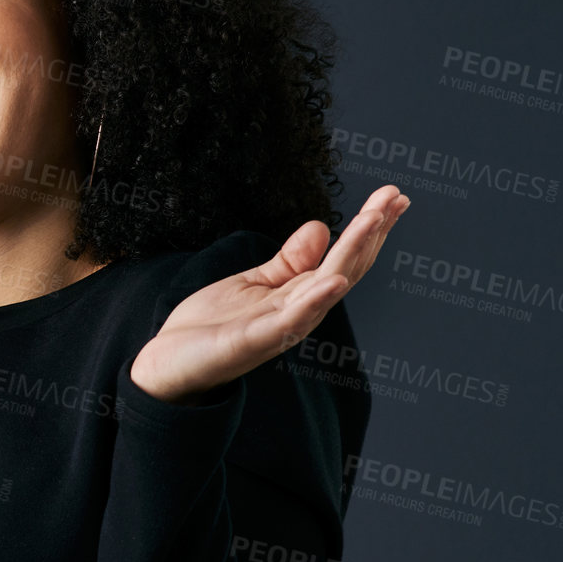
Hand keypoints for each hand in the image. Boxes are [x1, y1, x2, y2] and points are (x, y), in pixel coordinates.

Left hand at [128, 185, 409, 403]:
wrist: (168, 365)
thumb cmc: (211, 328)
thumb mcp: (254, 283)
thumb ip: (289, 262)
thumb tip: (321, 227)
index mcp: (299, 297)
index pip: (344, 258)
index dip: (369, 228)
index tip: (393, 196)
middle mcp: (298, 312)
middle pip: (345, 268)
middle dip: (371, 232)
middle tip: (394, 198)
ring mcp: (279, 328)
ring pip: (325, 288)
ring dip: (352, 254)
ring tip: (373, 221)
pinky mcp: (254, 340)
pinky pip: (290, 320)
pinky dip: (314, 301)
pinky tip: (333, 280)